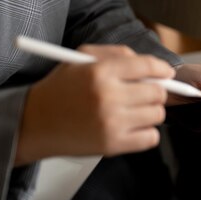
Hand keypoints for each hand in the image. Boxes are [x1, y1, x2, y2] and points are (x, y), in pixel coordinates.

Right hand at [16, 46, 174, 164]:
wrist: (34, 123)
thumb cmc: (61, 89)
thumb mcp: (82, 58)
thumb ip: (118, 54)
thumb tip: (153, 65)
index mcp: (100, 71)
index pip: (147, 66)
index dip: (162, 69)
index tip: (166, 74)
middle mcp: (107, 96)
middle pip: (158, 93)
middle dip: (155, 91)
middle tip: (145, 93)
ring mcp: (111, 122)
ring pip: (157, 115)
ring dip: (150, 112)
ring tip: (132, 110)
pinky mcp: (113, 145)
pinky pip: (151, 138)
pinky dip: (147, 133)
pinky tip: (131, 127)